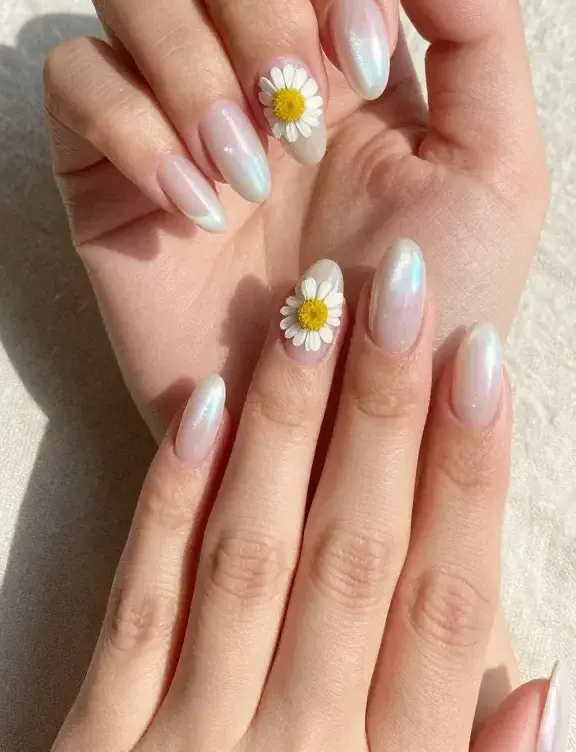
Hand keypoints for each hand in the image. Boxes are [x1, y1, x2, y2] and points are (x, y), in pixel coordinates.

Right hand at [43, 0, 547, 438]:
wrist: (339, 425)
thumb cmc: (425, 307)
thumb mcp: (495, 170)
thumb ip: (475, 26)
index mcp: (352, 35)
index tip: (364, 59)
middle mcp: (256, 45)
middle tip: (299, 109)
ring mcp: (172, 93)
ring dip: (190, 56)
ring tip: (246, 170)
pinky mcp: (101, 158)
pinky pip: (74, 74)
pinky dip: (130, 126)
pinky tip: (191, 207)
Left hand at [52, 247, 566, 751]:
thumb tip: (550, 681)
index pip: (444, 604)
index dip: (469, 474)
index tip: (483, 361)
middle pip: (354, 555)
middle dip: (385, 414)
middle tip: (404, 292)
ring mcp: (183, 743)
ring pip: (253, 554)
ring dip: (290, 427)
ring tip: (317, 315)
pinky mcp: (93, 741)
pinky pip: (139, 604)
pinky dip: (173, 500)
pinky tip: (208, 407)